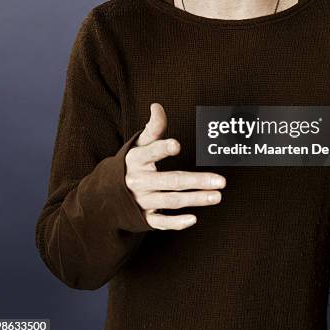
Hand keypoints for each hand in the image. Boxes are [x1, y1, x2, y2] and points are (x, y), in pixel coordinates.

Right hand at [125, 102, 225, 229]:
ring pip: (171, 201)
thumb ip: (152, 127)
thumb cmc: (133, 162)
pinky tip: (194, 219)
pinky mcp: (144, 217)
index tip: (177, 145)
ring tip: (217, 196)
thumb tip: (157, 106)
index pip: (150, 152)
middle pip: (171, 181)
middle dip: (196, 181)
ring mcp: (142, 200)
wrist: (108, 193)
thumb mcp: (139, 143)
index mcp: (136, 160)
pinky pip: (160, 222)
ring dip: (195, 199)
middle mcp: (138, 181)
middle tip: (221, 181)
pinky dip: (176, 223)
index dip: (162, 148)